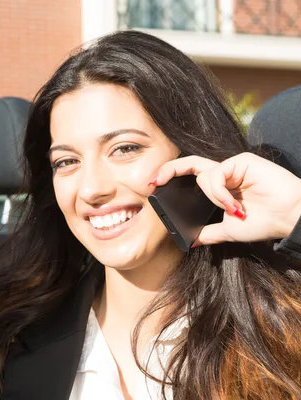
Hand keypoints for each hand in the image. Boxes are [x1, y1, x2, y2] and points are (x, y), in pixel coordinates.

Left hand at [153, 152, 300, 245]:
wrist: (289, 218)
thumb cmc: (264, 222)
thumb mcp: (229, 230)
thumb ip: (209, 232)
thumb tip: (190, 241)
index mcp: (220, 187)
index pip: (190, 175)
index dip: (171, 176)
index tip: (153, 186)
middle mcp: (223, 173)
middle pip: (189, 164)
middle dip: (169, 170)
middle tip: (155, 181)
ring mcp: (232, 166)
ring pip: (203, 175)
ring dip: (213, 197)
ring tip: (232, 210)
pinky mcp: (241, 161)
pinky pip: (216, 174)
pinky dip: (220, 192)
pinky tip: (234, 204)